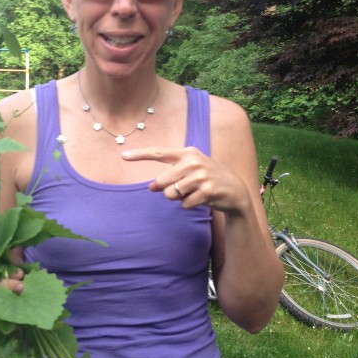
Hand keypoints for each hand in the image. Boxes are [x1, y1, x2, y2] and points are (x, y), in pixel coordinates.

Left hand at [122, 146, 249, 214]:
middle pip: (161, 181)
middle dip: (167, 189)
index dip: (140, 155)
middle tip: (183, 188)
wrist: (234, 189)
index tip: (123, 156)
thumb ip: (170, 175)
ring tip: (193, 192)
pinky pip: (184, 204)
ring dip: (179, 198)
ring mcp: (201, 176)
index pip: (159, 153)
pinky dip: (189, 205)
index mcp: (188, 152)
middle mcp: (194, 161)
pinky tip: (201, 199)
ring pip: (171, 194)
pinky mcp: (207, 190)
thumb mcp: (190, 170)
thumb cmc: (206, 178)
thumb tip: (150, 187)